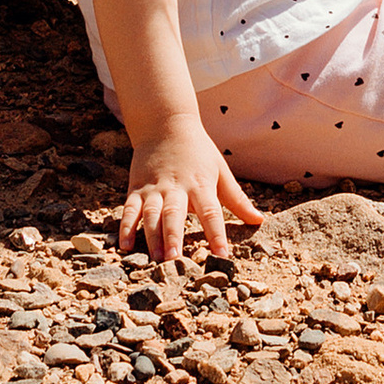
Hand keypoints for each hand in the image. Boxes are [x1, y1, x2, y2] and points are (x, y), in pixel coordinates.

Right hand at [120, 124, 266, 265]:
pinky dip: (125, 227)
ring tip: (155, 258)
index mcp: (200, 185)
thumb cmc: (199, 152)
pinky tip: (124, 245)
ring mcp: (154, 188)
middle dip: (174, 237)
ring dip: (152, 236)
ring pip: (151, 214)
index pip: (211, 212)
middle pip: (175, 214)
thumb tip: (259, 221)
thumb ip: (237, 199)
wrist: (165, 123)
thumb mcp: (220, 171)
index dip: (217, 233)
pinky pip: (129, 209)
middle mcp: (176, 187)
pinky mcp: (136, 188)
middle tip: (174, 260)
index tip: (222, 255)